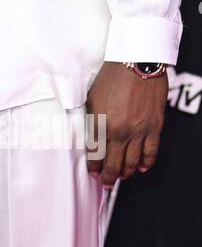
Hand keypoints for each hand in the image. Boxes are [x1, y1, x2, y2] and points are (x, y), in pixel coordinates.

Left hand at [85, 60, 167, 188]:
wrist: (136, 63)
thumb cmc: (112, 76)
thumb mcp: (93, 99)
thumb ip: (92, 121)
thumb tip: (92, 138)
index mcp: (101, 124)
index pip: (96, 155)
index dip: (94, 168)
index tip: (93, 174)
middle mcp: (120, 131)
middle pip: (114, 163)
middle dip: (108, 177)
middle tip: (106, 183)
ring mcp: (139, 131)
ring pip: (132, 162)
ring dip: (125, 172)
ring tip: (121, 177)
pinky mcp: (154, 127)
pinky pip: (151, 152)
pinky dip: (145, 163)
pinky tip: (140, 167)